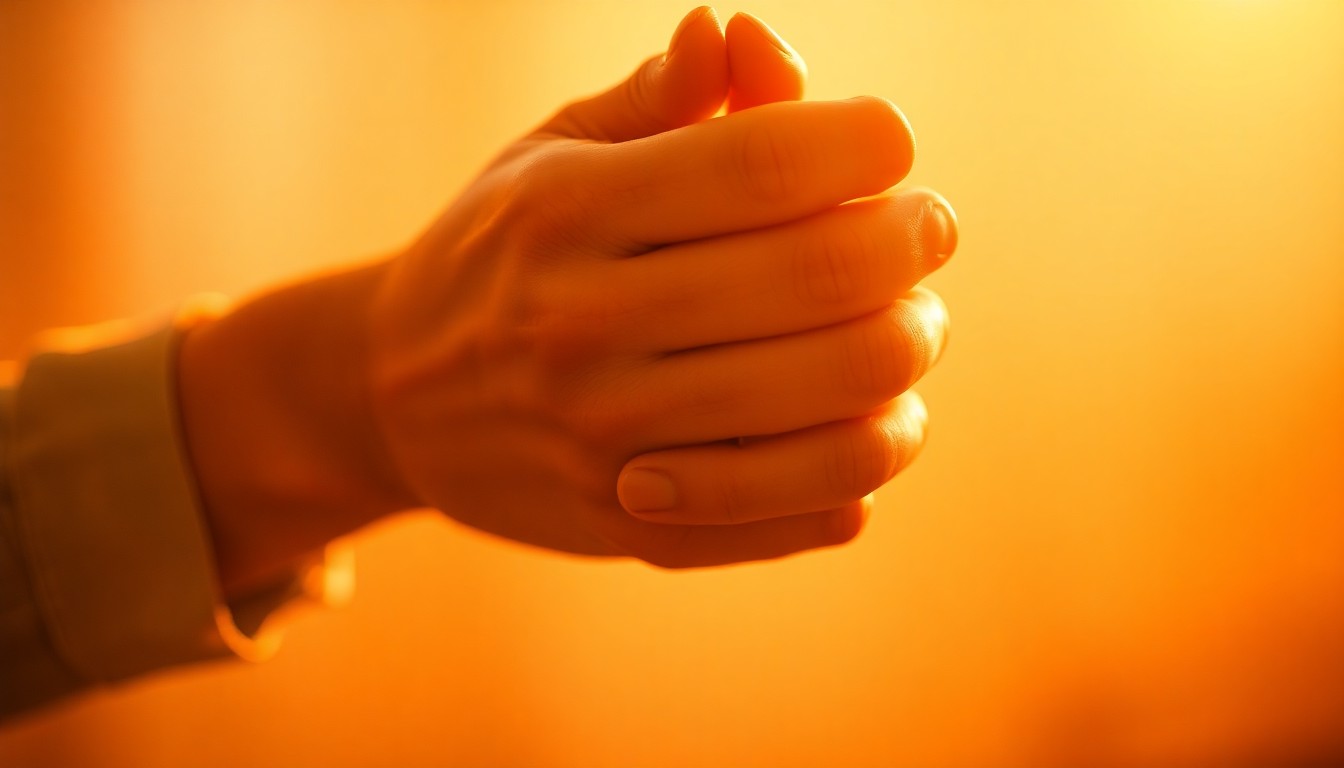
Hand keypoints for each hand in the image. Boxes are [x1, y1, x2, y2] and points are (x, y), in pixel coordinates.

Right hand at [368, 7, 957, 566]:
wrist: (391, 397)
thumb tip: (743, 32)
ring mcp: (607, 437)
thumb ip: (659, 96)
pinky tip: (866, 421)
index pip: (766, 162)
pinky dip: (865, 465)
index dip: (867, 143)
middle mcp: (582, 324)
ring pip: (834, 403)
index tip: (891, 144)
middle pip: (823, 278)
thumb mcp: (554, 153)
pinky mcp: (632, 524)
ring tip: (911, 328)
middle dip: (911, 243)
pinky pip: (803, 508)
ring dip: (908, 357)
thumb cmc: (502, 251)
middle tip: (927, 230)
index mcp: (568, 210)